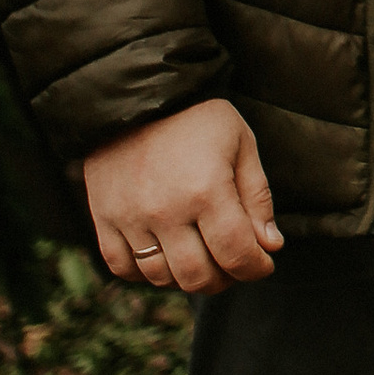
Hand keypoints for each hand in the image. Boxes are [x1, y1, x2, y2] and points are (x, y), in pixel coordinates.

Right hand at [82, 99, 281, 297]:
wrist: (137, 95)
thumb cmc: (198, 118)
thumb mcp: (241, 144)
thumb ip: (257, 198)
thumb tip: (269, 247)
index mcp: (206, 190)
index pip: (236, 255)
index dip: (256, 268)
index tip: (264, 263)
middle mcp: (165, 210)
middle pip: (198, 277)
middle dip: (225, 279)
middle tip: (234, 265)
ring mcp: (129, 217)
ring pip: (161, 277)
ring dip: (187, 278)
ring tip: (203, 259)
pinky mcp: (103, 217)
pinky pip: (122, 267)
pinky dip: (146, 273)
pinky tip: (166, 256)